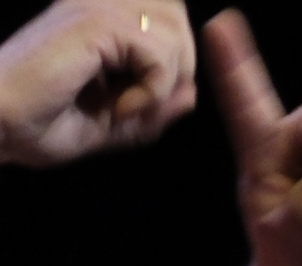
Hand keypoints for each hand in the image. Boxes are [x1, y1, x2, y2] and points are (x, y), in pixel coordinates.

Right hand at [0, 0, 193, 166]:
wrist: (2, 126)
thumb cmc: (43, 123)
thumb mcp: (118, 121)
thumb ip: (157, 105)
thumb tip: (192, 91)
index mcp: (103, 21)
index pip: (168, 20)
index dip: (174, 63)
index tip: (138, 99)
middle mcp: (101, 5)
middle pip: (179, 24)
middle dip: (176, 74)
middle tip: (136, 105)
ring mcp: (98, 7)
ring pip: (176, 38)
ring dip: (161, 86)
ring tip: (122, 106)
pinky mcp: (96, 21)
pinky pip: (160, 56)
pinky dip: (148, 93)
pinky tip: (115, 107)